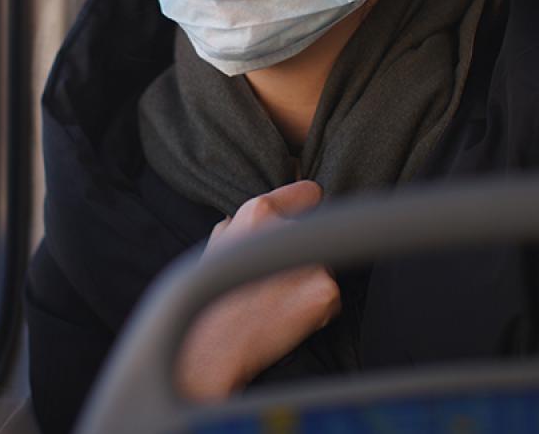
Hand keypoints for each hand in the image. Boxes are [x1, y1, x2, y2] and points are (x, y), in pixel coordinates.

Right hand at [176, 180, 341, 400]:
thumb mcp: (216, 244)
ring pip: (324, 265)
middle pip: (316, 235)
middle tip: (277, 279)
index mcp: (260, 210)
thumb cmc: (209, 297)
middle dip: (304, 252)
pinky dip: (317, 308)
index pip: (309, 192)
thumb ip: (243, 223)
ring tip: (278, 303)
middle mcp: (290, 229)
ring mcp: (313, 259)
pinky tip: (288, 319)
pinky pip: (330, 295)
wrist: (212, 347)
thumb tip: (259, 217)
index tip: (307, 220)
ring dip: (310, 282)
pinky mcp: (327, 290)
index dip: (306, 209)